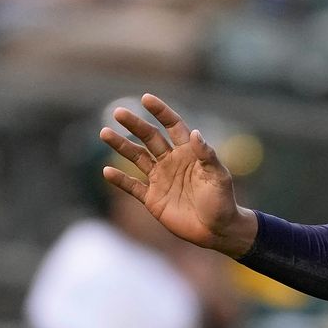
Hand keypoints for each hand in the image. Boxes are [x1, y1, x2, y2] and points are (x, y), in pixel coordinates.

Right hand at [100, 94, 257, 256]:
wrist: (217, 229)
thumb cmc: (223, 201)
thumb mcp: (219, 176)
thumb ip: (207, 155)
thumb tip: (196, 133)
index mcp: (189, 152)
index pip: (173, 126)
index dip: (161, 112)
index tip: (146, 98)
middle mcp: (172, 161)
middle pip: (150, 137)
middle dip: (135, 124)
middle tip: (118, 112)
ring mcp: (161, 179)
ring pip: (137, 157)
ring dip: (121, 146)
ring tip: (105, 133)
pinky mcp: (152, 198)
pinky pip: (132, 186)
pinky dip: (120, 180)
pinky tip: (107, 171)